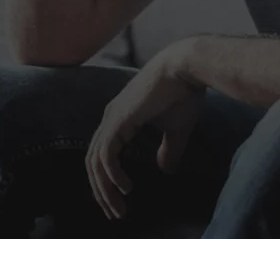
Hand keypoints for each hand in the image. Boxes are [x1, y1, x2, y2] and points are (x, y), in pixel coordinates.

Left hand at [86, 48, 204, 219]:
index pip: (102, 155)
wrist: (186, 67)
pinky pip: (106, 155)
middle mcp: (110, 118)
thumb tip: (165, 170)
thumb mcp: (176, 130)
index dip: (106, 181)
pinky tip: (126, 188)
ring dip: (105, 189)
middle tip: (114, 213)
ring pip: (96, 162)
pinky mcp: (118, 120)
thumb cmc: (183, 92)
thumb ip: (168, 150)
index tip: (118, 202)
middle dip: (101, 191)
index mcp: (120, 118)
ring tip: (119, 208)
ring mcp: (112, 118)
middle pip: (93, 162)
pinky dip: (112, 175)